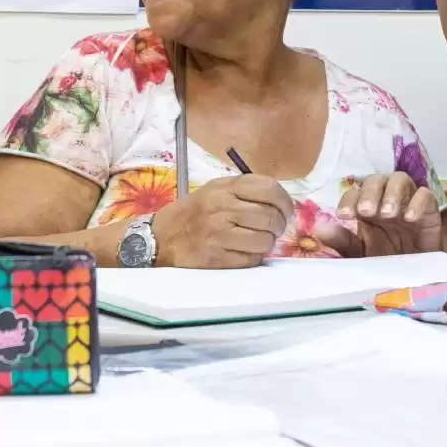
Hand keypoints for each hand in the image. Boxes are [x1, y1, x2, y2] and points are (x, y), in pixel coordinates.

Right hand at [149, 175, 293, 268]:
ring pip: (265, 240)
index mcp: (225, 187)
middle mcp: (222, 207)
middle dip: (279, 226)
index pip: (270, 189)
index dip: (285, 202)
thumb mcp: (215, 190)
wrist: (159, 239)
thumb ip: (246, 191)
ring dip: (267, 243)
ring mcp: (219, 233)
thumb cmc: (194, 213)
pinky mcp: (216, 257)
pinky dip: (253, 257)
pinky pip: (251, 259)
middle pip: (271, 217)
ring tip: (257, 241)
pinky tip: (243, 252)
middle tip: (274, 229)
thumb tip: (282, 201)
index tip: (286, 211)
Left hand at [316, 173, 443, 256]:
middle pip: (377, 180)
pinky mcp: (429, 211)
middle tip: (367, 211)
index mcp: (367, 208)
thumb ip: (342, 241)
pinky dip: (417, 202)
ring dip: (392, 193)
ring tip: (388, 213)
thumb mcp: (361, 254)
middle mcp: (386, 200)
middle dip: (370, 193)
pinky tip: (410, 218)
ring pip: (400, 179)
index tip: (345, 215)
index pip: (355, 192)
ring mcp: (408, 203)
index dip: (349, 199)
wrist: (417, 277)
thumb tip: (319, 227)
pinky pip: (425, 195)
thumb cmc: (387, 261)